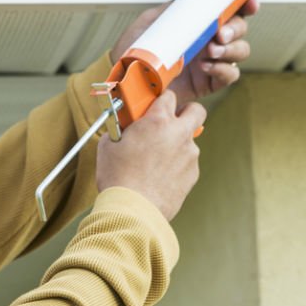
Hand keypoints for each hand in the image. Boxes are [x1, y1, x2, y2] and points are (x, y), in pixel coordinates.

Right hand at [96, 90, 205, 220]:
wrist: (132, 210)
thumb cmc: (118, 177)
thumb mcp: (109, 145)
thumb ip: (121, 129)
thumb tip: (124, 128)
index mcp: (158, 121)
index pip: (169, 96)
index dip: (161, 101)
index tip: (154, 108)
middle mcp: (179, 134)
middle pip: (196, 110)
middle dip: (186, 112)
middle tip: (170, 122)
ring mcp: (189, 155)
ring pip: (190, 140)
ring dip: (177, 143)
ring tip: (156, 160)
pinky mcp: (193, 174)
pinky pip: (187, 162)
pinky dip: (177, 165)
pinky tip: (160, 176)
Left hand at [110, 0, 257, 108]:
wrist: (124, 78)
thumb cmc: (134, 49)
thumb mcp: (153, 21)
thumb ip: (177, 6)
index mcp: (200, 22)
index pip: (230, 10)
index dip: (245, 4)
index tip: (249, 3)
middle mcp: (210, 40)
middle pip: (240, 29)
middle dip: (237, 28)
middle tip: (221, 33)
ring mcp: (211, 61)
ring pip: (240, 51)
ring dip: (231, 49)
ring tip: (211, 51)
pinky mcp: (208, 82)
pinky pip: (230, 75)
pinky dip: (223, 69)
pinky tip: (207, 67)